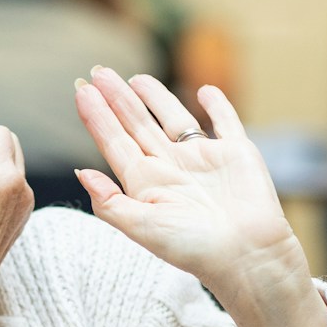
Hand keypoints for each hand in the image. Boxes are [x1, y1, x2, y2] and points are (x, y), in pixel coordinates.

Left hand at [74, 69, 326, 326]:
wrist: (247, 255)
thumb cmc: (193, 248)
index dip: (97, 117)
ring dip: (156, 98)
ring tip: (136, 79)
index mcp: (146, 185)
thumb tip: (79, 172)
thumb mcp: (142, 227)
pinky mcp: (237, 154)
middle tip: (97, 72)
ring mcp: (203, 160)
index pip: (115, 143)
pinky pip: (225, 123)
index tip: (80, 91)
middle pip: (137, 125)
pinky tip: (205, 91)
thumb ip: (109, 202)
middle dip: (117, 99)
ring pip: (174, 120)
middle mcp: (171, 169)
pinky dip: (217, 106)